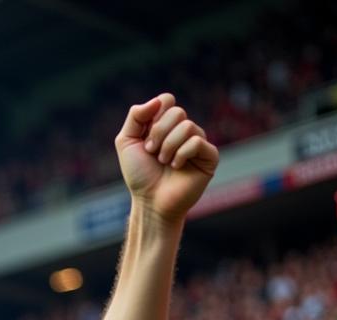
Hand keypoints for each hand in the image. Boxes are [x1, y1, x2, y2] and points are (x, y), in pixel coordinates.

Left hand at [115, 94, 218, 222]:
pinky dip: (181, 154)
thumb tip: (158, 100)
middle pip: (177, 111)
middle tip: (152, 153)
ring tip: (164, 163)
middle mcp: (184, 131)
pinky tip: (177, 167)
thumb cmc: (140, 175)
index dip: (154, 117)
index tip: (145, 138)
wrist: (150, 202)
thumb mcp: (126, 143)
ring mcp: (198, 143)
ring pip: (187, 126)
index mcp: (166, 125)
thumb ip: (135, 116)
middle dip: (159, 133)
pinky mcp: (209, 156)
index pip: (167, 100)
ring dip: (168, 147)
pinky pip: (197, 142)